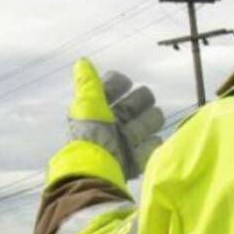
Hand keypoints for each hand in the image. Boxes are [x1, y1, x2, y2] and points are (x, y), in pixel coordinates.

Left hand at [68, 58, 164, 180]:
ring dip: (146, 123)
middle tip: (128, 113)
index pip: (113, 86)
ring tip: (133, 132)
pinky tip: (143, 145)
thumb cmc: (90, 135)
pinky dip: (149, 145)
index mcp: (98, 110)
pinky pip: (152, 146)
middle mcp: (112, 124)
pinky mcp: (135, 160)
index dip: (120, 83)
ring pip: (148, 122)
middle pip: (136, 103)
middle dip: (137, 103)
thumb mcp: (87, 106)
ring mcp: (125, 142)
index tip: (124, 84)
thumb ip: (88, 84)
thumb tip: (82, 61)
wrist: (97, 171)